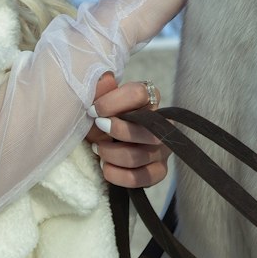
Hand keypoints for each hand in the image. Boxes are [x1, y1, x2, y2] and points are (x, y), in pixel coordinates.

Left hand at [85, 73, 169, 188]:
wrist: (103, 142)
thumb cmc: (103, 117)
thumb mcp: (98, 102)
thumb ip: (100, 90)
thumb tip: (106, 79)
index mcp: (149, 98)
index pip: (139, 94)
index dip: (113, 102)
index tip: (93, 111)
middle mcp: (162, 123)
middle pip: (146, 129)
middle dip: (116, 131)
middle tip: (97, 129)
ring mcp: (162, 149)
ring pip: (139, 156)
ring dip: (112, 154)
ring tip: (98, 150)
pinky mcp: (158, 171)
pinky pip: (142, 178)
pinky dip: (118, 175)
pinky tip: (105, 167)